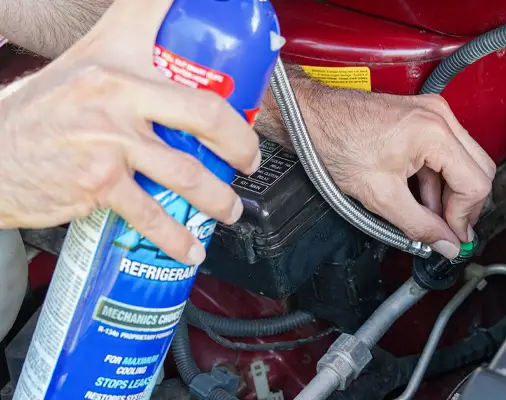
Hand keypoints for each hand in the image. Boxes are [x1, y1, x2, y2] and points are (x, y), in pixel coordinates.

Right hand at [0, 0, 259, 264]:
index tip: (247, 91)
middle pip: (203, 115)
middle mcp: (114, 97)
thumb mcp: (83, 70)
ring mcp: (107, 141)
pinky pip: (152, 215)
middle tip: (247, 159)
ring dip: (218, 197)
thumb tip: (180, 69)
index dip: (210, 49)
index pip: (179, 55)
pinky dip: (177, 237)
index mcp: (115, 64)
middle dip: (239, 142)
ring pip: (187, 172)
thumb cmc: (41, 115)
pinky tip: (190, 248)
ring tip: (228, 209)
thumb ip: (130, 61)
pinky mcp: (98, 183)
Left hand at [296, 89, 494, 258]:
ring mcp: (433, 113)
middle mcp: (440, 117)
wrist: (311, 116)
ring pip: (465, 161)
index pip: (475, 184)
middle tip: (448, 230)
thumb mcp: (380, 195)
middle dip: (464, 205)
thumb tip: (445, 243)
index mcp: (434, 133)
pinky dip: (438, 177)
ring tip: (427, 216)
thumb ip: (419, 225)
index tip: (451, 236)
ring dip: (450, 193)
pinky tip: (419, 197)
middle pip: (479, 170)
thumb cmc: (336, 142)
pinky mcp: (423, 116)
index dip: (465, 217)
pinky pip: (447, 151)